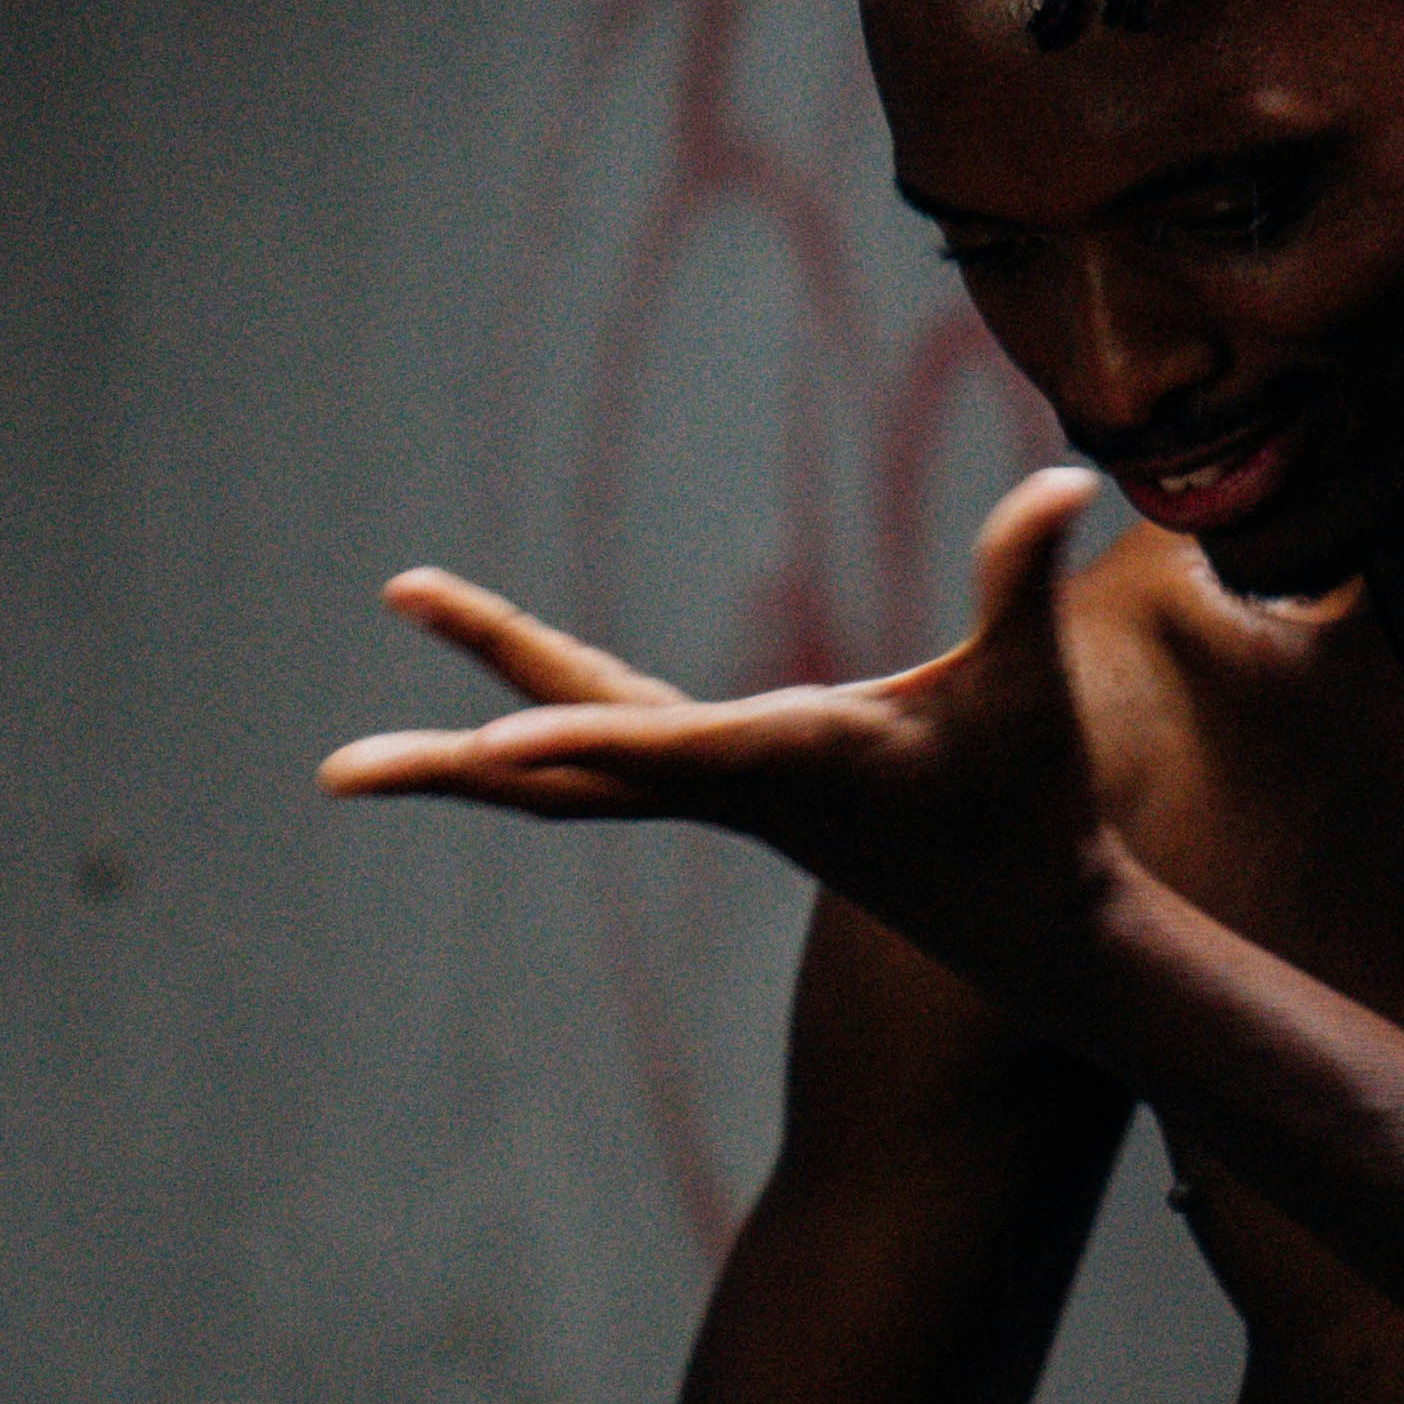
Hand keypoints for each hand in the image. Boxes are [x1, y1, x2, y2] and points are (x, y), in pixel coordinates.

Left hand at [316, 466, 1115, 992]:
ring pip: (563, 775)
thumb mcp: (1031, 688)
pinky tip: (491, 713)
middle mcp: (731, 786)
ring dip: (457, 761)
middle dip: (449, 764)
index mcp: (791, 761)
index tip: (485, 749)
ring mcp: (717, 794)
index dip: (578, 740)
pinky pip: (599, 761)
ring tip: (352, 766)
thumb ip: (1024, 581)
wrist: (1026, 924)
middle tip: (334, 773)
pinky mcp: (726, 789)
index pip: (665, 748)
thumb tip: (1068, 479)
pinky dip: (536, 737)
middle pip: (561, 774)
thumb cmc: (1030, 800)